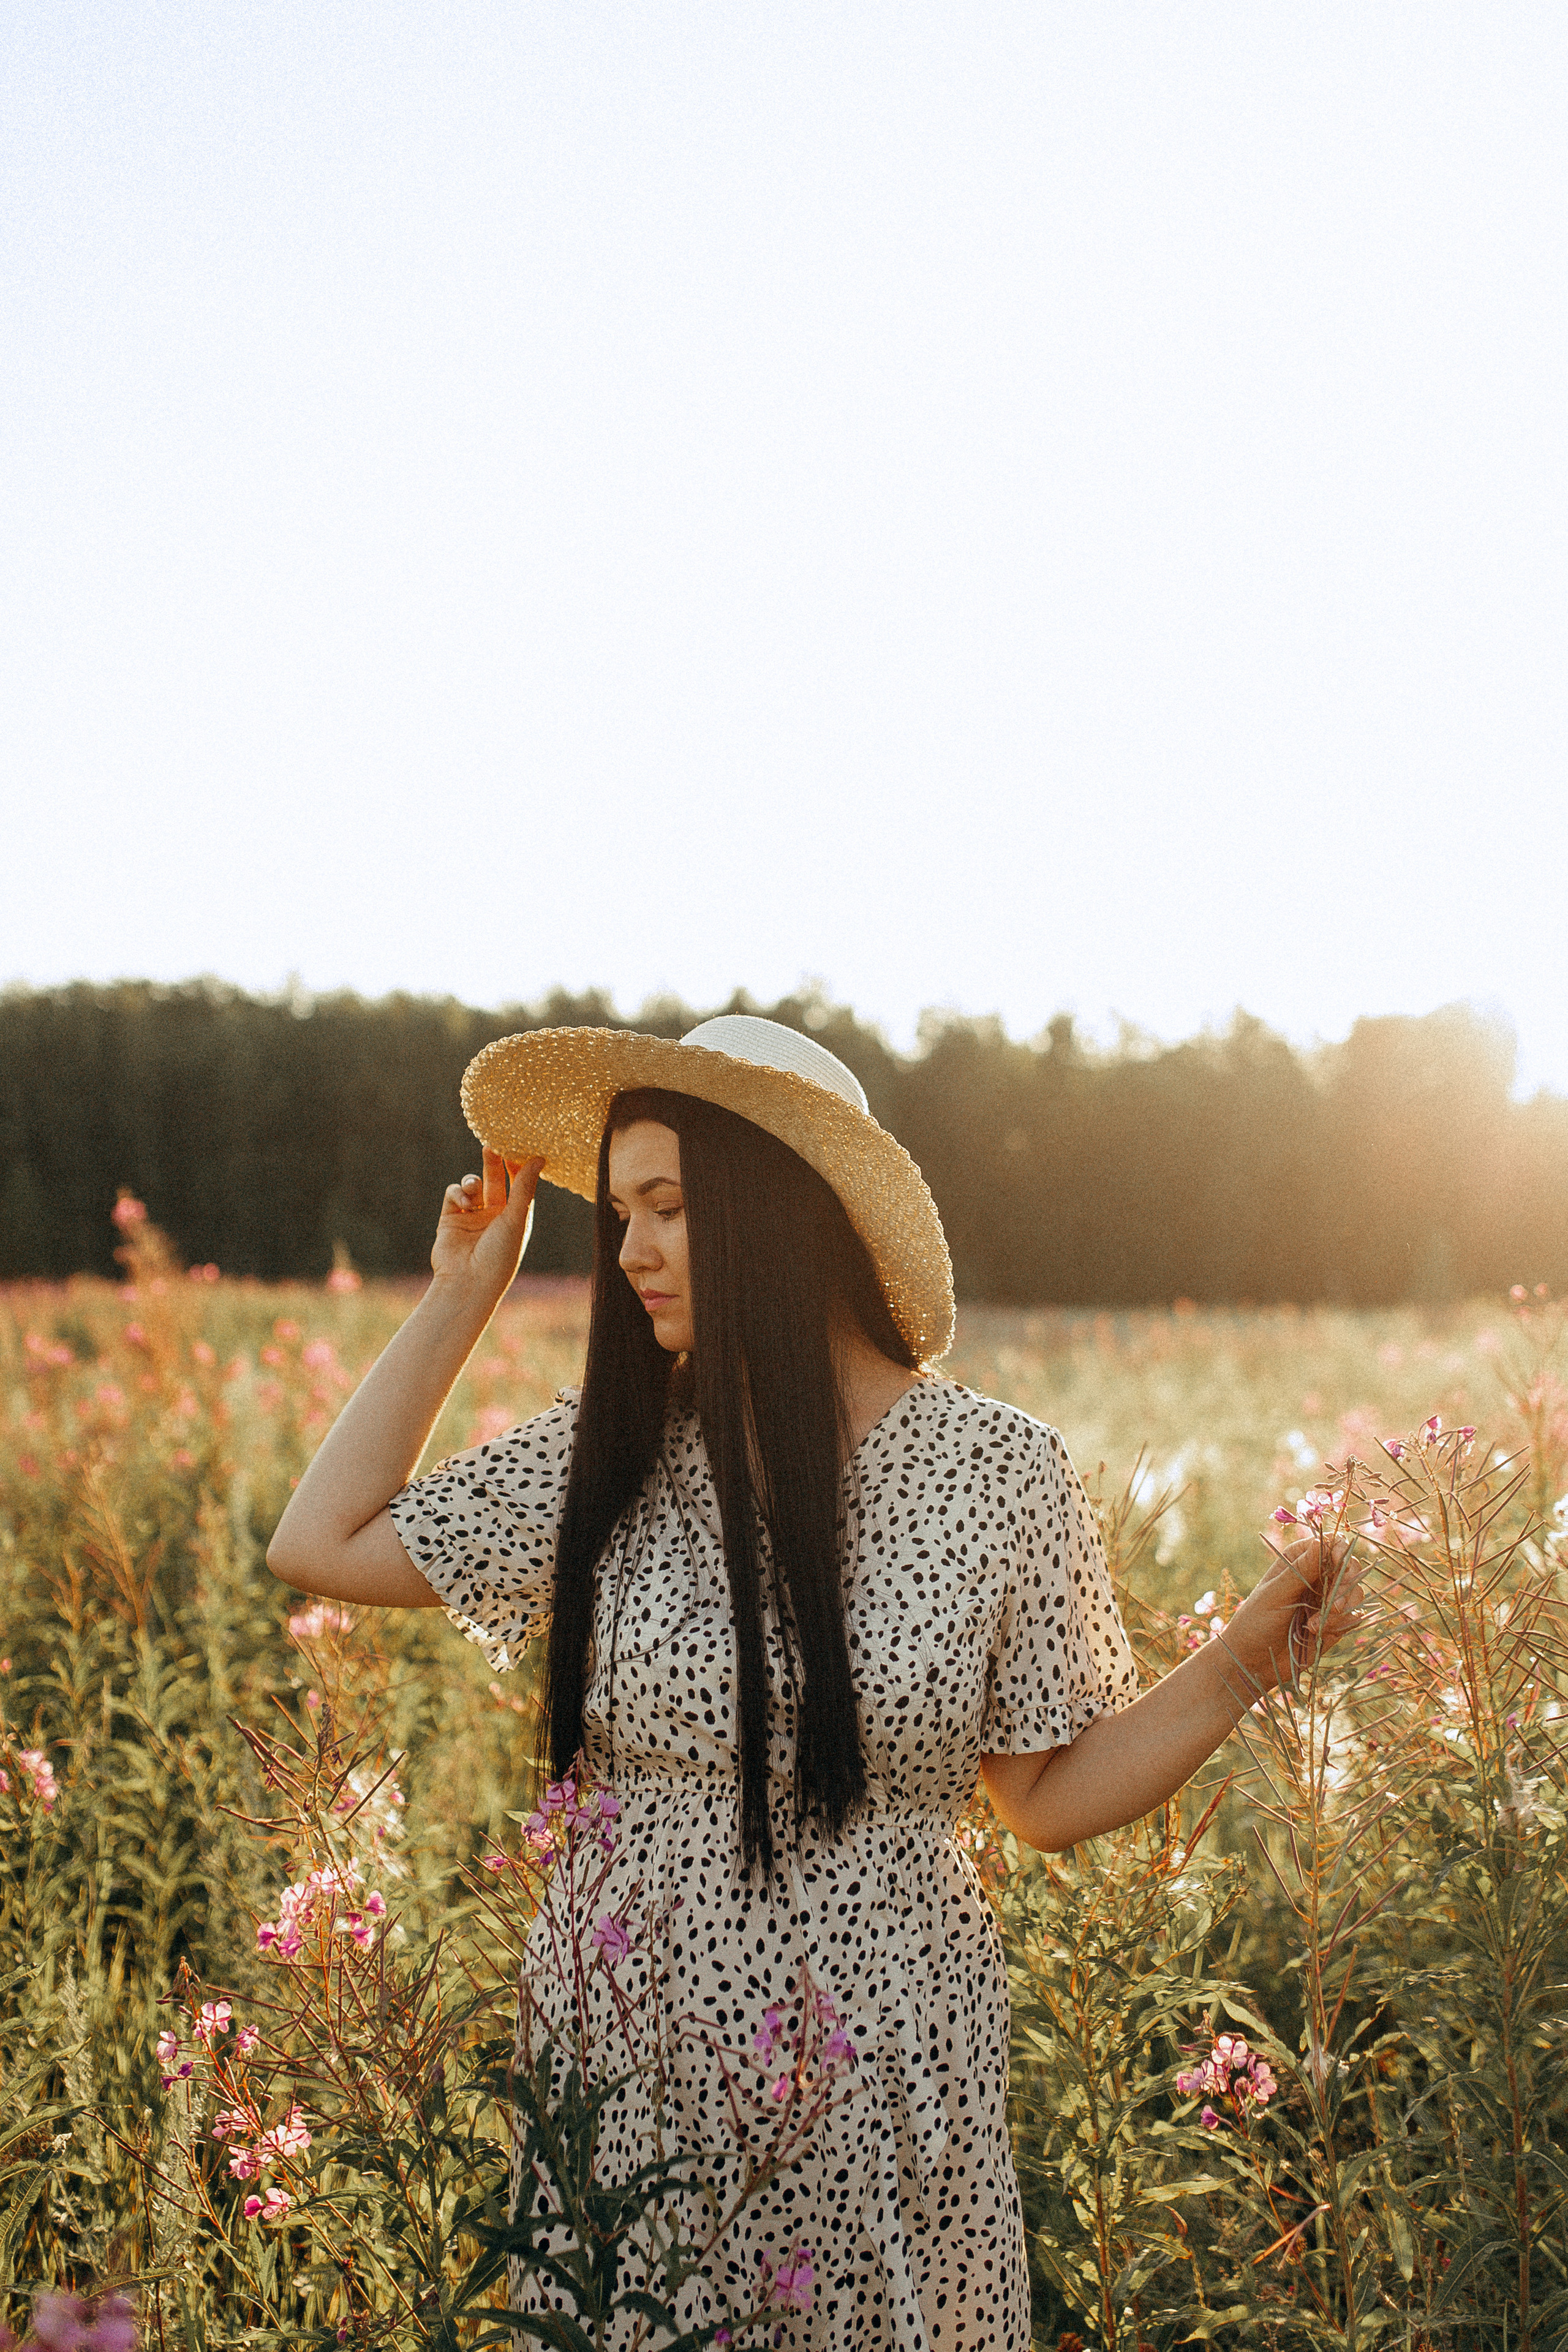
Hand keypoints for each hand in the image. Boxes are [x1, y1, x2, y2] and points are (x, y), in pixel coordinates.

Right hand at [430, 1148, 543, 1300]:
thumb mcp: (515, 1219)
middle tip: (492, 1145)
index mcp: (514, 1217)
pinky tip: (463, 1202)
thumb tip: (539, 1158)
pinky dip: (458, 1192)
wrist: (466, 1283)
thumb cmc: (499, 1255)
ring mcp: (471, 1217)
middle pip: (495, 1179)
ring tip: (474, 1189)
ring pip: (472, 1185)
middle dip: (493, 1162)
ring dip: (472, 1181)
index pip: (518, 1184)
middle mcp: (494, 1216)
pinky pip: (454, 1194)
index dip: (517, 1165)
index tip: (516, 1147)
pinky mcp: (450, 1218)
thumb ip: (524, 1187)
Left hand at [1227, 1522, 1365, 1693]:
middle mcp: (1317, 1577)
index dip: (1341, 1550)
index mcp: (1299, 1560)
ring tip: (1316, 1625)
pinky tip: (1316, 1632)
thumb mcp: (1275, 1594)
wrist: (1254, 1661)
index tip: (1340, 1564)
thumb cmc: (1255, 1621)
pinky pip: (1353, 1617)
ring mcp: (1328, 1600)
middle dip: (1346, 1584)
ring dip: (1343, 1606)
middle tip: (1333, 1604)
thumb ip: (1301, 1570)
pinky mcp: (1335, 1623)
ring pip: (1356, 1592)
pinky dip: (1340, 1623)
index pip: (1331, 1544)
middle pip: (1350, 1567)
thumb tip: (1322, 1541)